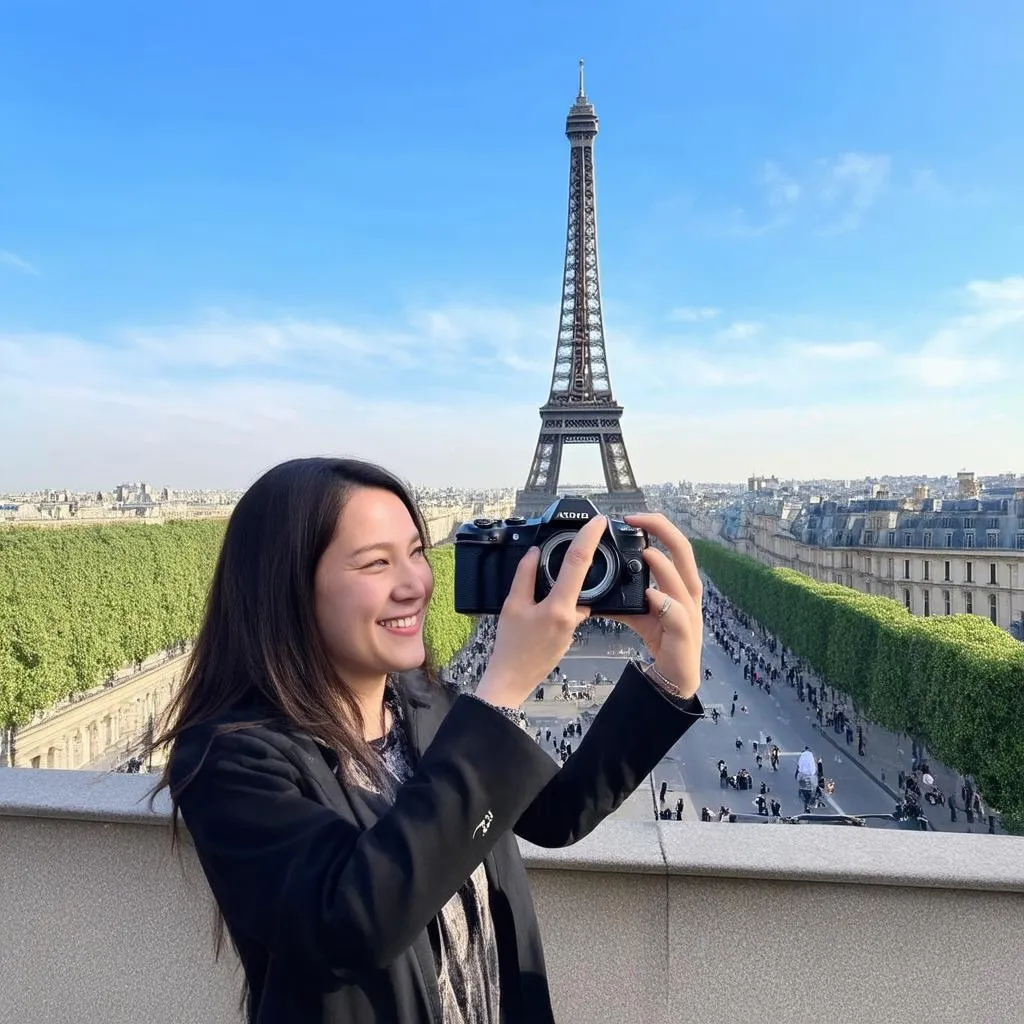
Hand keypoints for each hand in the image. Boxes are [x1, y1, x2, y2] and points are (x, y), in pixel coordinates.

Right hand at [476, 515, 607, 706]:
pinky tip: (541, 607)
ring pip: (575, 594)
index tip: (598, 522)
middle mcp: (573, 615)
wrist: (512, 679)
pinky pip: (569, 608)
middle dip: (579, 559)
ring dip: (565, 584)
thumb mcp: (512, 606)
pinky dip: (559, 600)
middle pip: (582, 577)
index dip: (589, 538)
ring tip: (544, 587)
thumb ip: (525, 576)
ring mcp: (575, 625)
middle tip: (572, 546)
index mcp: (560, 607)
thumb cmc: (510, 647)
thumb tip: (534, 553)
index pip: (578, 563)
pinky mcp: (571, 632)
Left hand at [604, 514, 702, 699]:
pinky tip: (651, 594)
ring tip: (646, 554)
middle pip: (685, 551)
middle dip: (664, 531)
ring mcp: (689, 612)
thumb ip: (621, 595)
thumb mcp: (639, 610)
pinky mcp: (684, 634)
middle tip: (639, 521)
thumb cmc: (662, 637)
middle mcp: (688, 591)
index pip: (673, 544)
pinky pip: (676, 615)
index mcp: (678, 581)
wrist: (677, 674)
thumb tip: (588, 586)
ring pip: (682, 581)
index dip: (656, 526)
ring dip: (663, 566)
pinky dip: (664, 602)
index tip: (632, 517)